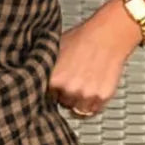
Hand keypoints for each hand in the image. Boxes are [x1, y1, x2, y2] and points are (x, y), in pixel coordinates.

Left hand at [46, 1, 139, 118]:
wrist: (108, 33)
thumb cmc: (82, 38)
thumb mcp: (54, 50)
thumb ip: (45, 69)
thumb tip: (36, 77)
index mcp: (54, 79)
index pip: (45, 96)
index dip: (52, 90)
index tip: (56, 85)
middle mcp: (69, 90)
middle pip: (62, 103)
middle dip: (66, 94)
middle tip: (73, 80)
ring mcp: (86, 95)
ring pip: (77, 109)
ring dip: (79, 101)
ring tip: (84, 85)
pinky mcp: (102, 97)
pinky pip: (93, 110)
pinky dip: (93, 104)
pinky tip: (93, 89)